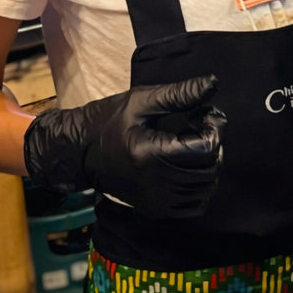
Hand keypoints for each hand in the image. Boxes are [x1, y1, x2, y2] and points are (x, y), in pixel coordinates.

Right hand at [23, 76, 225, 218]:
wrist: (77, 153)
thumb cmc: (107, 121)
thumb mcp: (141, 102)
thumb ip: (179, 94)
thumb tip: (212, 83)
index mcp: (151, 155)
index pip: (205, 148)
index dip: (215, 127)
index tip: (206, 113)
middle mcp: (155, 184)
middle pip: (210, 168)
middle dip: (215, 144)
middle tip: (201, 126)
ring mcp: (156, 201)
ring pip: (206, 187)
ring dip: (209, 164)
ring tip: (194, 144)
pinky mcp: (155, 210)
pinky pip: (195, 205)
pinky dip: (201, 186)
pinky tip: (189, 166)